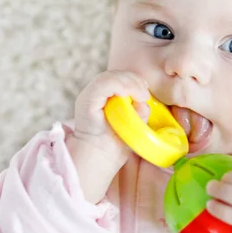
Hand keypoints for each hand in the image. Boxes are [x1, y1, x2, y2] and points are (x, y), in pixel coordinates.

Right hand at [66, 70, 149, 202]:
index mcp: (108, 97)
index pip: (122, 78)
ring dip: (129, 83)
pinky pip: (103, 84)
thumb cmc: (116, 144)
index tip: (145, 94)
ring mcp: (90, 96)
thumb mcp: (134, 123)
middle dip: (134, 80)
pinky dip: (119, 85)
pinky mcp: (86, 100)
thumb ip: (139, 111)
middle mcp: (97, 94)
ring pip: (110, 76)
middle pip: (117, 75)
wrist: (99, 158)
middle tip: (144, 94)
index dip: (135, 81)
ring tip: (140, 95)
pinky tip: (129, 93)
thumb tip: (144, 101)